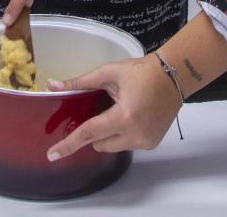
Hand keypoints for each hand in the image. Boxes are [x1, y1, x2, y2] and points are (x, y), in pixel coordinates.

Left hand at [44, 55, 182, 159]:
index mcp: (123, 116)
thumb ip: (80, 82)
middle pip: (98, 143)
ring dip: (109, 134)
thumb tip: (53, 86)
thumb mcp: (109, 73)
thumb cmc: (142, 71)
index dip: (68, 144)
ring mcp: (145, 141)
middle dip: (94, 130)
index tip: (52, 154)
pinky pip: (126, 145)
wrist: (174, 75)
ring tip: (121, 111)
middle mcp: (135, 133)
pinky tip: (132, 117)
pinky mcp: (151, 143)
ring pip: (112, 147)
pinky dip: (123, 135)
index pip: (88, 133)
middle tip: (104, 109)